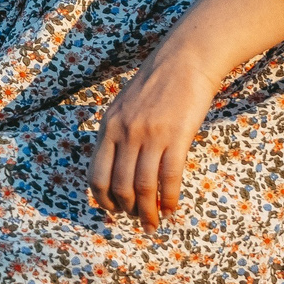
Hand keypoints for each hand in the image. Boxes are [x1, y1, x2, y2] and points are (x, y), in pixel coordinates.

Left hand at [88, 46, 225, 226]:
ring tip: (154, 224)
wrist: (186, 59)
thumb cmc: (158, 83)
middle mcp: (125, 132)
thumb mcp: (125, 106)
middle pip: (120, 185)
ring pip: (144, 186)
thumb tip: (120, 168)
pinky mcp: (176, 136)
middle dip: (128, 210)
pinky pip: (169, 177)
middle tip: (139, 222)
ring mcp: (150, 135)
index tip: (114, 210)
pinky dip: (169, 199)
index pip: (96, 175)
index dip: (104, 199)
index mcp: (108, 127)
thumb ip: (119, 134)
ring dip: (149, 211)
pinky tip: (172, 209)